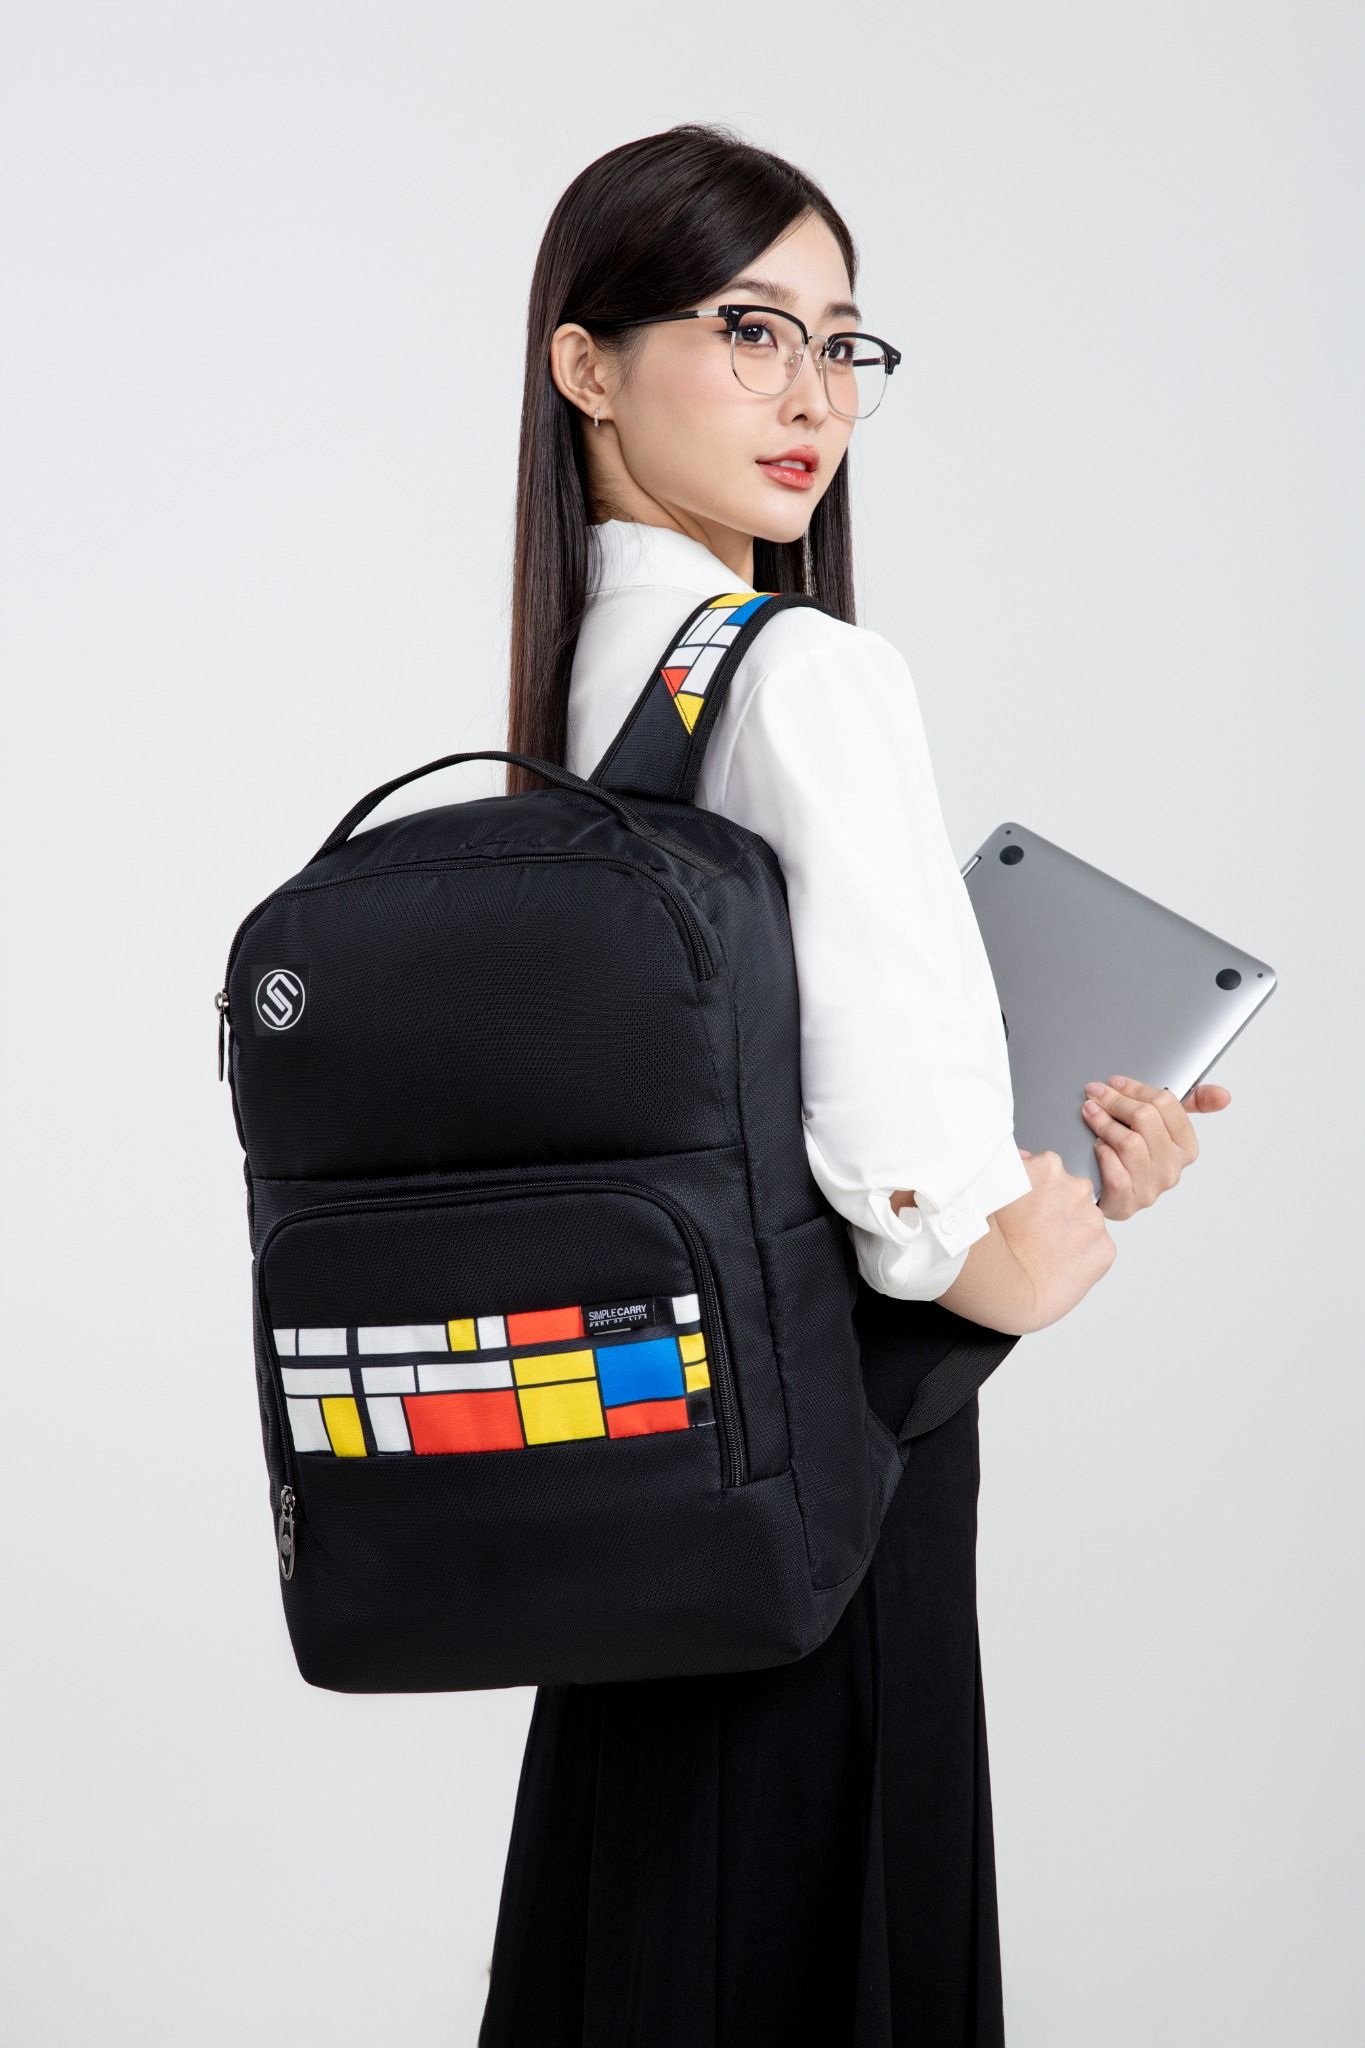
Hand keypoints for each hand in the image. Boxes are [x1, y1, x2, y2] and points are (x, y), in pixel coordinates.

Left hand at [1024, 1074, 1231, 1220]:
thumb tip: (1223, 1095)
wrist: (1109, 1195)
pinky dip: (1103, 1154)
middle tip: (1095, 1093)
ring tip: (1090, 1113)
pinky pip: (1116, 1172)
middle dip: (1116, 1101)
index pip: (1166, 1104)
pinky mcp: (1128, 1203)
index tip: (1114, 1082)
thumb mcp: (1163, 1127)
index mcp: (1186, 1146)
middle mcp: (1172, 1168)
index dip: (1136, 1088)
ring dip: (1104, 1123)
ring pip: (1129, 1142)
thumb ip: (1191, 1105)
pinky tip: (1097, 1145)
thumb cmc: (1135, 1155)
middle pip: (1145, 1118)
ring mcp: (1151, 1188)